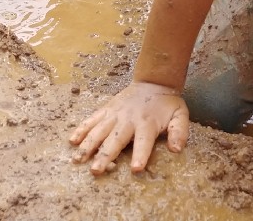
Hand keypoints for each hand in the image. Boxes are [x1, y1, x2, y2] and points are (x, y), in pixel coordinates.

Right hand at [69, 82, 188, 174]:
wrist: (153, 81)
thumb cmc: (166, 104)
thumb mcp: (180, 115)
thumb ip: (179, 132)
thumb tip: (176, 149)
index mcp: (147, 123)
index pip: (144, 142)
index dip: (140, 155)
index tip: (135, 169)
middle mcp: (128, 119)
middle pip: (116, 139)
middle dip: (105, 155)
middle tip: (96, 170)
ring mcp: (115, 113)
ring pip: (99, 130)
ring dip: (88, 145)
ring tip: (78, 159)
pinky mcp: (106, 109)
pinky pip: (92, 119)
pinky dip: (82, 129)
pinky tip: (72, 140)